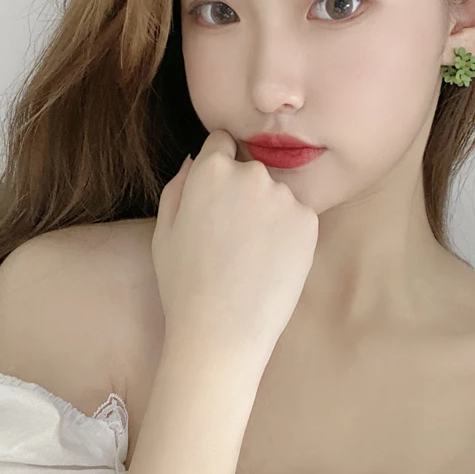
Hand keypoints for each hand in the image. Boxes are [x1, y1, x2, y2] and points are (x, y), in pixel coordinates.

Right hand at [152, 130, 318, 363]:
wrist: (222, 331)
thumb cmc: (184, 284)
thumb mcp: (164, 230)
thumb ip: (179, 185)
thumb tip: (196, 159)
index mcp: (210, 170)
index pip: (222, 142)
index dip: (219, 165)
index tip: (219, 193)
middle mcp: (251, 173)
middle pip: (251, 168)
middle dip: (244, 190)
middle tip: (232, 234)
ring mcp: (283, 196)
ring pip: (277, 194)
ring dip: (268, 212)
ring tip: (252, 254)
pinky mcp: (309, 220)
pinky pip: (297, 216)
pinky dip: (289, 233)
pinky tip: (271, 262)